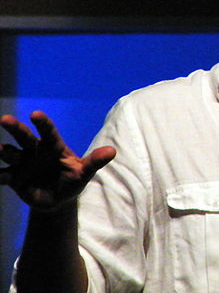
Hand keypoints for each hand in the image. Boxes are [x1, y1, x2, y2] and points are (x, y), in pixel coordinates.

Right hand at [0, 111, 115, 211]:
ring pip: (10, 153)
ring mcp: (23, 163)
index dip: (43, 123)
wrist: (58, 200)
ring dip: (4, 151)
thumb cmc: (73, 180)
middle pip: (24, 136)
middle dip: (14, 128)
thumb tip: (112, 151)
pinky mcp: (13, 177)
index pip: (48, 132)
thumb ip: (95, 162)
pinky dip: (0, 174)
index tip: (36, 114)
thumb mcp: (84, 173)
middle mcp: (36, 151)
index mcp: (54, 146)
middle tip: (4, 119)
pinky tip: (2, 175)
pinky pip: (3, 174)